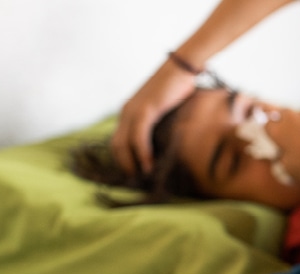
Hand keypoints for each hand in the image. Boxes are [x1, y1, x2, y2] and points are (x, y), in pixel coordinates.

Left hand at [110, 60, 195, 175]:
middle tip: (136, 181)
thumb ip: (161, 124)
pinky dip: (142, 152)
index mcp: (129, 111)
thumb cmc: (179, 86)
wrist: (183, 66)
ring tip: (142, 177)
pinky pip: (138, 136)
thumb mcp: (166, 109)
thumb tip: (167, 143)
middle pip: (116, 145)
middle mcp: (126, 111)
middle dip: (124, 165)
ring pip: (123, 143)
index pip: (118, 141)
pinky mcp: (145, 109)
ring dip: (131, 163)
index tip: (135, 174)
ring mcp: (133, 110)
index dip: (124, 159)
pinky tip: (149, 164)